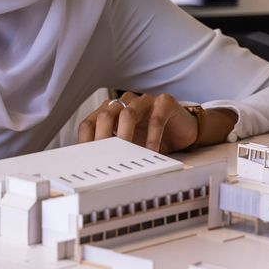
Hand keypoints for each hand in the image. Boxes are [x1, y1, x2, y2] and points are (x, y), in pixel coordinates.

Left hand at [77, 92, 197, 153]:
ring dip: (125, 136)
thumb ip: (112, 150)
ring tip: (127, 155)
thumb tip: (94, 168)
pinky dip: (152, 137)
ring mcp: (143, 100)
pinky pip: (155, 119)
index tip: (87, 159)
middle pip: (105, 116)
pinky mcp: (164, 103)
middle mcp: (124, 102)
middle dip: (103, 138)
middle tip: (106, 158)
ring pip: (128, 114)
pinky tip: (152, 151)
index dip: (86, 141)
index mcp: (109, 110)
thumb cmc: (151, 137)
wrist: (182, 131)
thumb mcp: (128, 145)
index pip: (89, 123)